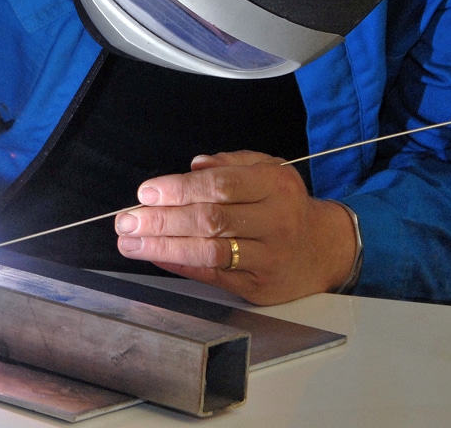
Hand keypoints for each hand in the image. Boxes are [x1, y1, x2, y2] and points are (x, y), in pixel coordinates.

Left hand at [114, 150, 358, 304]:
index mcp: (275, 185)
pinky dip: (180, 265)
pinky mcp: (259, 286)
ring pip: (208, 252)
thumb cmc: (285, 202)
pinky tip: (155, 256)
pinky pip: (213, 275)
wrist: (323, 248)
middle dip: (161, 220)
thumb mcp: (267, 169)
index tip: (146, 192)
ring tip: (130, 242)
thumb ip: (231, 163)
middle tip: (126, 220)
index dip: (180, 189)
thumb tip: (192, 166)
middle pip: (210, 220)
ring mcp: (268, 257)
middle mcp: (275, 221)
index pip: (220, 186)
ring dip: (163, 247)